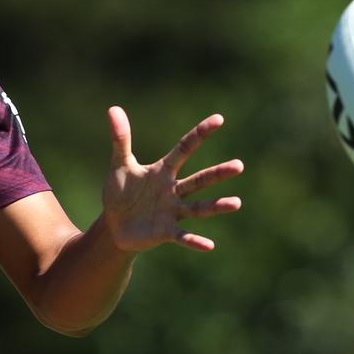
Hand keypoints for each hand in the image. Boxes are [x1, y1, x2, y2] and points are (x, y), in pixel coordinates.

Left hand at [101, 107, 243, 252]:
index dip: (200, 133)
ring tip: (236, 203)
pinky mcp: (166, 232)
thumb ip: (120, 139)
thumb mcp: (119, 164)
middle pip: (199, 180)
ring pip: (198, 208)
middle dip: (218, 173)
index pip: (185, 148)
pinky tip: (209, 246)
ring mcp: (172, 211)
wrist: (114, 225)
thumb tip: (113, 108)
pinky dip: (195, 241)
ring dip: (216, 206)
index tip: (219, 119)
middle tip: (239, 165)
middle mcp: (173, 190)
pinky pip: (183, 236)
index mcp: (163, 171)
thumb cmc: (120, 192)